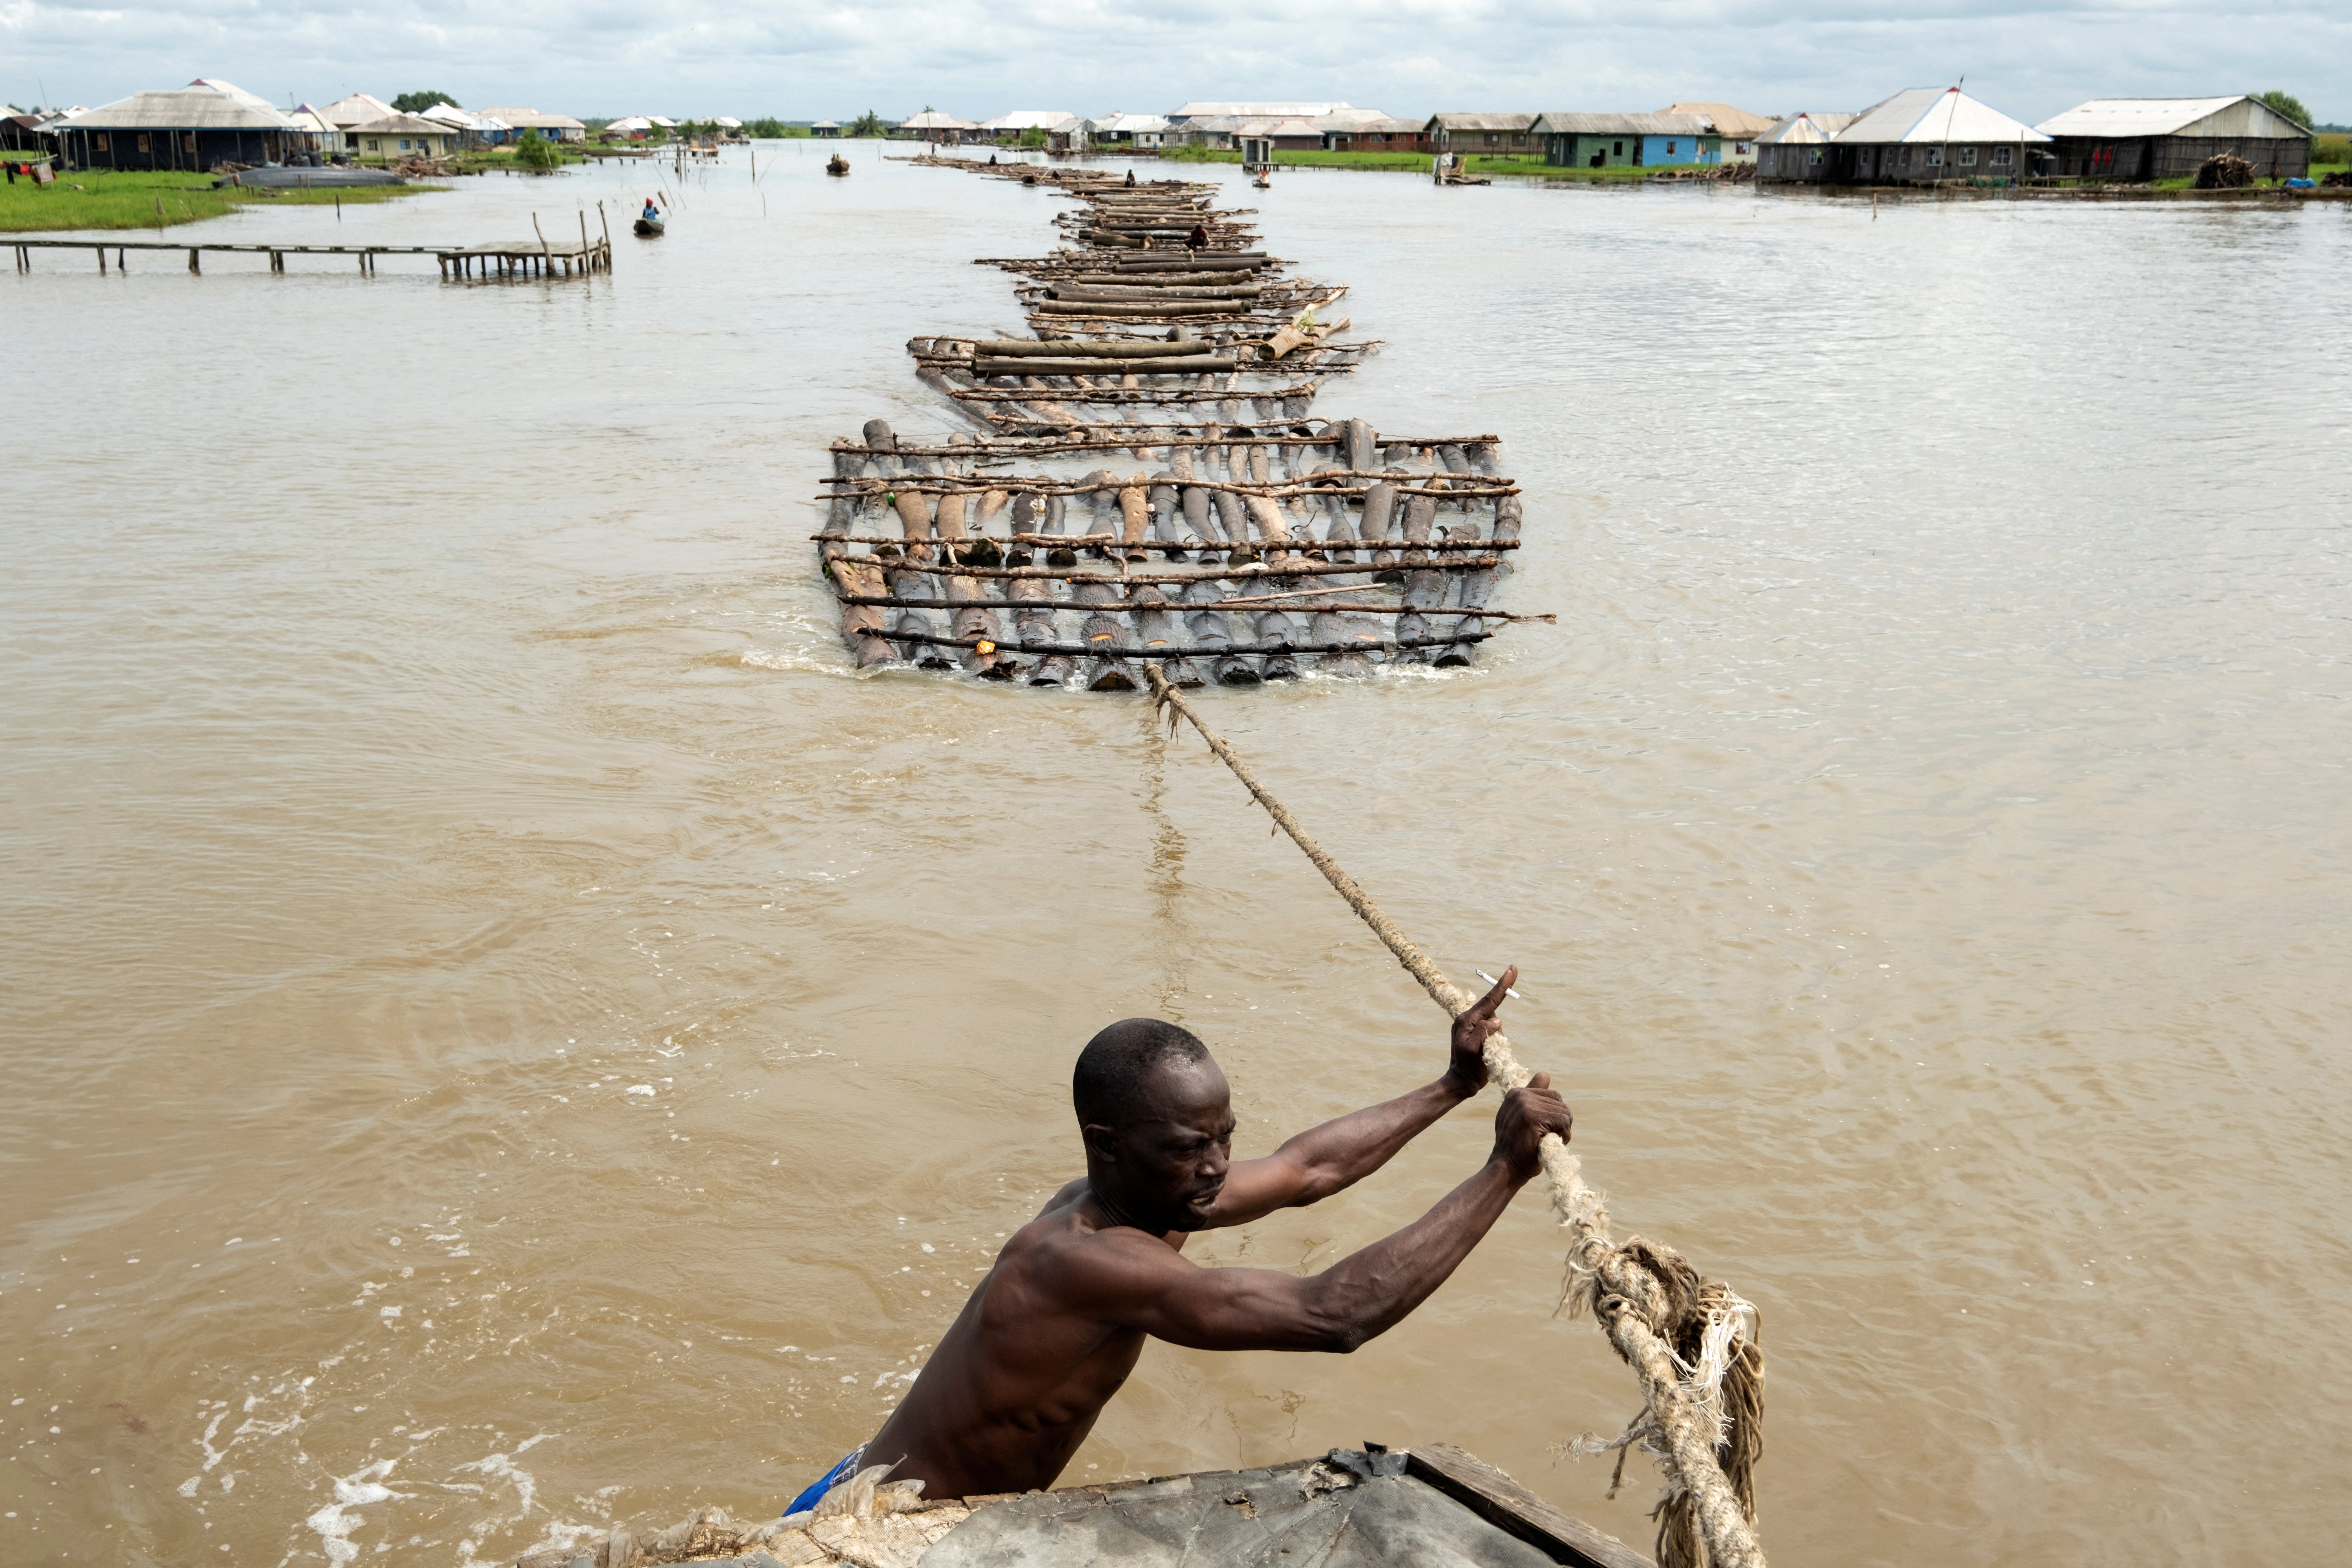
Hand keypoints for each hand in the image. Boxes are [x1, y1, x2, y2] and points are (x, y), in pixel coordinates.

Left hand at [1445, 966, 1515, 1093]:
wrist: (1462, 1081)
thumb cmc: (1468, 1067)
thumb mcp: (1473, 1049)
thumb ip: (1483, 1031)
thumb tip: (1496, 1020)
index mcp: (1466, 1020)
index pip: (1489, 1000)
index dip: (1502, 984)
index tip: (1512, 969)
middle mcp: (1468, 1019)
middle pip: (1492, 1010)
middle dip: (1496, 1028)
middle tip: (1489, 1044)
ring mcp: (1473, 1026)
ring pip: (1494, 1022)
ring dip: (1496, 1036)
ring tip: (1486, 1053)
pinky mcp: (1478, 1034)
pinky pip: (1493, 1030)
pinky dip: (1495, 1040)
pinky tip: (1487, 1053)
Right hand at [1491, 1073, 1571, 1182]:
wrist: (1507, 1167)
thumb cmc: (1517, 1146)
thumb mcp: (1520, 1115)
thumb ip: (1531, 1096)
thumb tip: (1544, 1074)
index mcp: (1516, 1093)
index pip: (1551, 1094)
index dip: (1552, 1112)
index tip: (1541, 1126)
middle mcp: (1520, 1095)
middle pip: (1560, 1102)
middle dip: (1560, 1121)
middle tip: (1546, 1136)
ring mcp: (1525, 1105)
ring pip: (1565, 1112)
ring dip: (1562, 1130)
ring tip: (1546, 1141)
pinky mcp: (1533, 1118)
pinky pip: (1563, 1122)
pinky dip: (1564, 1135)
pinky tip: (1549, 1143)